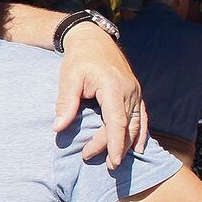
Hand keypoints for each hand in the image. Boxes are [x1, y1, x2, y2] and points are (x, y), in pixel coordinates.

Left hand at [53, 26, 147, 167]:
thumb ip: (66, 103)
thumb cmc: (79, 59)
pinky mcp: (136, 93)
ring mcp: (135, 92)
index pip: (117, 121)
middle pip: (125, 126)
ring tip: (113, 161)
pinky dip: (141, 133)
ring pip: (136, 124)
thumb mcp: (68, 78)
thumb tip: (58, 128)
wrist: (93, 39)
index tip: (113, 161)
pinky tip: (138, 148)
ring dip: (127, 144)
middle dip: (112, 147)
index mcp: (113, 87)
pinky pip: (142, 117)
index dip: (116, 143)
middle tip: (88, 157)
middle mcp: (129, 91)